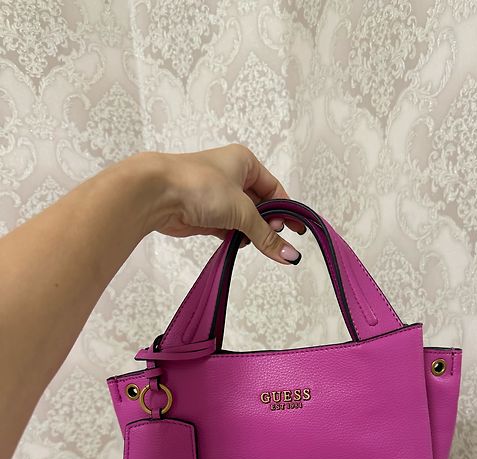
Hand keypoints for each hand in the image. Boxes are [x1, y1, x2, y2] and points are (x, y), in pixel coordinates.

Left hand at [144, 143, 304, 264]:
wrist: (156, 193)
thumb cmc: (197, 184)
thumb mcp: (242, 210)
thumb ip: (266, 235)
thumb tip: (288, 254)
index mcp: (244, 162)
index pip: (275, 188)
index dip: (286, 210)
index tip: (297, 231)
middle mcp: (232, 176)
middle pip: (261, 205)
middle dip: (268, 224)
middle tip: (276, 242)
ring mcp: (217, 196)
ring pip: (244, 219)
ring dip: (251, 233)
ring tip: (257, 244)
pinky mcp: (205, 214)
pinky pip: (228, 228)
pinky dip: (235, 238)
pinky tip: (239, 245)